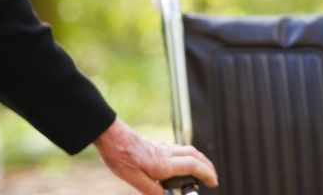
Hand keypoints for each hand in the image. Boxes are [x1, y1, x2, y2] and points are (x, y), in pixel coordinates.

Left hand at [93, 118, 217, 194]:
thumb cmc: (119, 155)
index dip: (207, 174)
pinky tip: (180, 164)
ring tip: (201, 171)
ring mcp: (161, 147)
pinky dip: (187, 156)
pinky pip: (177, 150)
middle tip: (212, 178)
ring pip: (187, 150)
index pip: (193, 166)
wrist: (108, 133)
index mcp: (163, 163)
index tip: (214, 182)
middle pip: (194, 155)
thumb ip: (151, 190)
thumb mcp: (133, 178)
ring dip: (198, 160)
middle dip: (207, 166)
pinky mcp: (155, 145)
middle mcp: (165, 153)